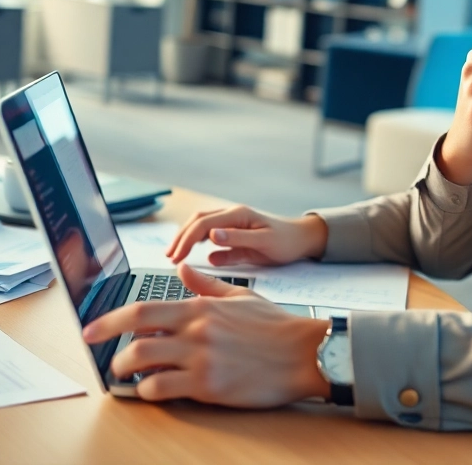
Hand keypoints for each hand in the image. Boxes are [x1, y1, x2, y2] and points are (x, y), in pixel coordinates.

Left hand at [82, 264, 330, 405]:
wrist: (305, 353)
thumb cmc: (275, 327)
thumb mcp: (240, 295)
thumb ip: (206, 285)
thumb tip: (183, 270)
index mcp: (199, 307)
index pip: (142, 308)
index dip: (109, 319)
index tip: (91, 328)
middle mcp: (195, 330)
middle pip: (135, 336)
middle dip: (111, 349)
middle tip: (106, 359)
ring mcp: (200, 358)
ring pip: (144, 362)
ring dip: (127, 371)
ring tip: (126, 376)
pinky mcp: (208, 386)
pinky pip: (163, 389)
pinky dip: (149, 391)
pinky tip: (151, 391)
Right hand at [167, 205, 327, 266]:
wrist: (302, 239)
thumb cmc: (286, 241)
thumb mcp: (264, 243)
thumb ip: (237, 240)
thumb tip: (211, 236)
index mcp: (237, 215)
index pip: (203, 224)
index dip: (186, 240)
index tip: (176, 257)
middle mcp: (232, 215)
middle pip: (197, 221)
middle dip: (181, 238)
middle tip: (169, 257)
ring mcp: (232, 223)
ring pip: (201, 225)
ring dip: (186, 238)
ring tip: (174, 254)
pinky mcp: (235, 232)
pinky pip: (211, 234)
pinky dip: (198, 241)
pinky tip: (192, 252)